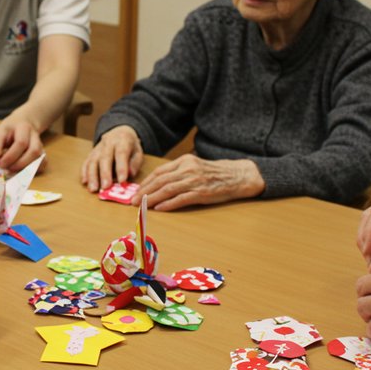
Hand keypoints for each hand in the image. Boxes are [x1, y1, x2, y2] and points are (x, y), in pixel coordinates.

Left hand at [0, 115, 44, 171]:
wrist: (23, 123)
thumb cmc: (9, 131)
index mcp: (22, 127)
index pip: (21, 143)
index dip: (10, 156)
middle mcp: (34, 135)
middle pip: (33, 151)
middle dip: (18, 164)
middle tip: (5, 170)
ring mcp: (41, 144)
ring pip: (39, 158)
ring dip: (25, 168)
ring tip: (12, 171)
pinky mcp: (43, 153)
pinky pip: (43, 163)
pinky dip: (33, 170)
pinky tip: (22, 171)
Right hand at [80, 125, 143, 191]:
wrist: (120, 132)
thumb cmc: (130, 145)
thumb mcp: (138, 151)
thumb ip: (135, 163)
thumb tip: (129, 174)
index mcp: (122, 140)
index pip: (121, 153)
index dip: (121, 167)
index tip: (122, 181)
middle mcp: (108, 142)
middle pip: (105, 158)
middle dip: (104, 174)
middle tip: (105, 187)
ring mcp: (97, 148)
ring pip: (93, 161)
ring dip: (92, 176)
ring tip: (93, 189)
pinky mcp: (91, 153)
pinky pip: (86, 162)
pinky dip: (84, 173)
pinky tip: (85, 182)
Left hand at [135, 154, 263, 210]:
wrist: (238, 176)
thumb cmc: (214, 173)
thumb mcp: (195, 166)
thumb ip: (178, 172)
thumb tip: (158, 182)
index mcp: (184, 161)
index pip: (159, 172)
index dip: (146, 182)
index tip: (136, 191)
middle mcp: (188, 169)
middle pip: (160, 181)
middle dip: (144, 192)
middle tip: (132, 201)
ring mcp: (194, 181)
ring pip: (167, 190)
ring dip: (151, 199)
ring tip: (141, 206)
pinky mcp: (201, 193)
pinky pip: (181, 199)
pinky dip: (168, 204)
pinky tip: (159, 208)